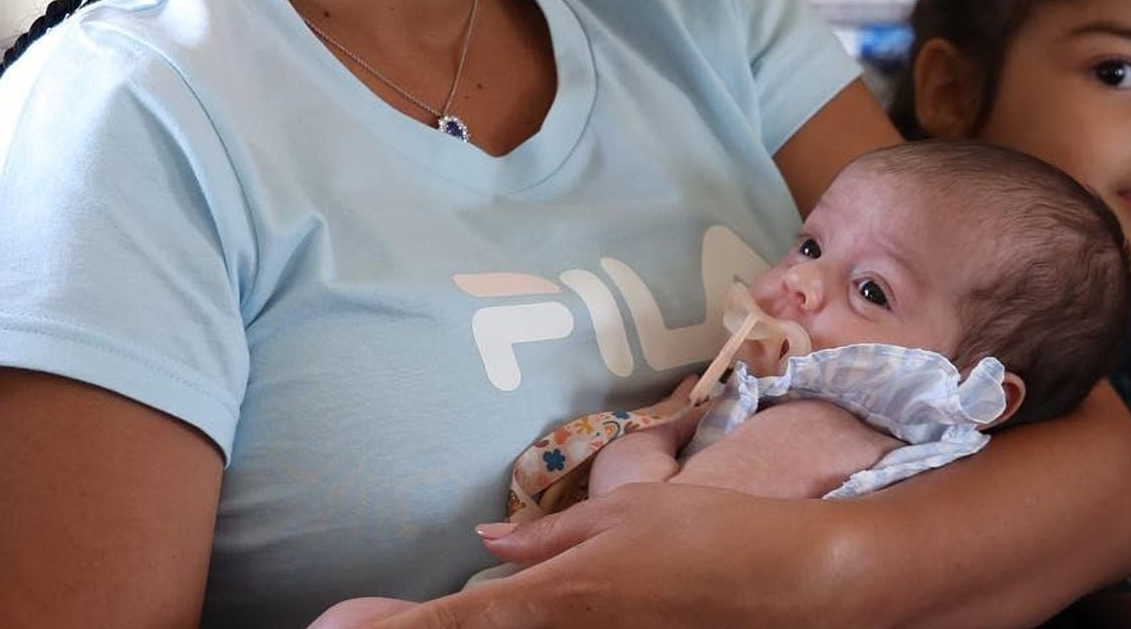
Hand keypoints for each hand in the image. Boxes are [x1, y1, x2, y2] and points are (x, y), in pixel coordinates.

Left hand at [373, 484, 863, 626]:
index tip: (326, 626)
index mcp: (556, 597)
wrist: (804, 589)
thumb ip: (549, 534)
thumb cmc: (717, 538)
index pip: (448, 624)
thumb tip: (486, 539)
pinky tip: (502, 624)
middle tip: (348, 624)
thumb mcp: (630, 513)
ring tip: (405, 619)